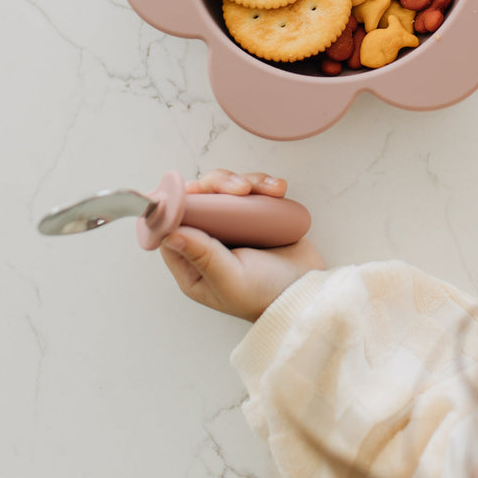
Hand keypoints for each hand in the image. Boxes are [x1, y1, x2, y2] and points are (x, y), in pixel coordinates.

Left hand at [159, 170, 323, 321]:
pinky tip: (276, 190)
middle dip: (217, 185)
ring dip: (243, 180)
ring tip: (264, 190)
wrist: (307, 293)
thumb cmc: (266, 296)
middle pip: (200, 198)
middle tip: (239, 190)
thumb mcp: (230, 280)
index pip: (172, 225)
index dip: (178, 203)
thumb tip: (170, 234)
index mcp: (193, 264)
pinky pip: (252, 189)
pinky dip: (263, 183)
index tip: (194, 193)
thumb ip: (202, 256)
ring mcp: (232, 226)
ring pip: (225, 188)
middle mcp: (208, 242)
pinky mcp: (255, 215)